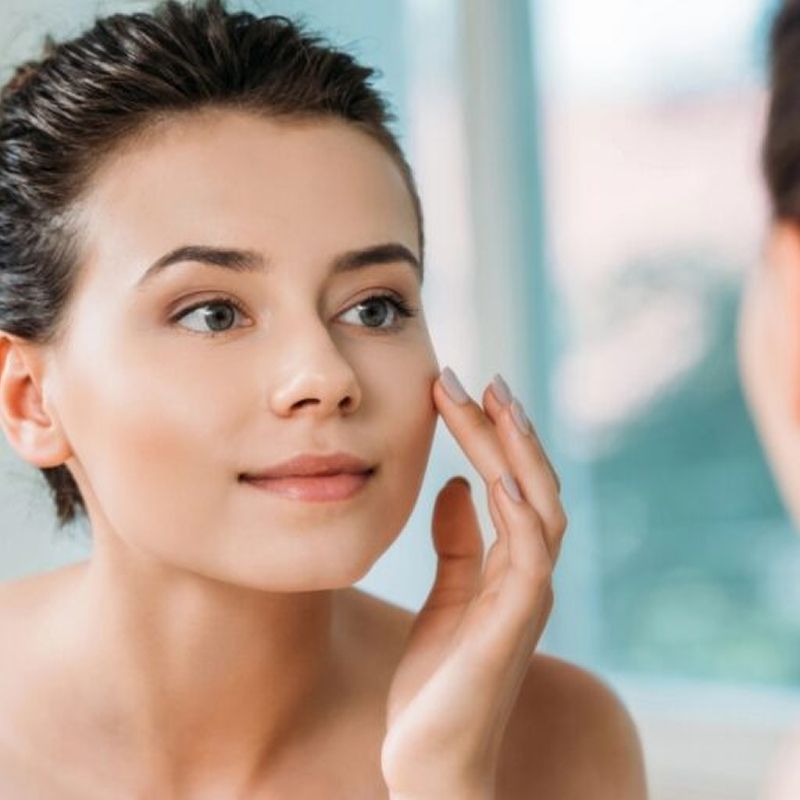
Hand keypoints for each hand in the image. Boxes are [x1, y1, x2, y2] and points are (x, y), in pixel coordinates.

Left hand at [381, 368, 566, 798]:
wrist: (431, 761)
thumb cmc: (438, 683)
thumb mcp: (445, 596)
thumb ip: (458, 543)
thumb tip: (456, 485)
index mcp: (511, 567)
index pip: (513, 485)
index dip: (493, 437)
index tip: (463, 390)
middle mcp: (528, 576)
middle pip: (532, 484)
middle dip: (508, 429)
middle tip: (483, 377)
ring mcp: (525, 599)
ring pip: (539, 508)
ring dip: (518, 454)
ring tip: (493, 403)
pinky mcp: (512, 625)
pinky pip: (528, 557)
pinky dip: (519, 513)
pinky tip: (498, 474)